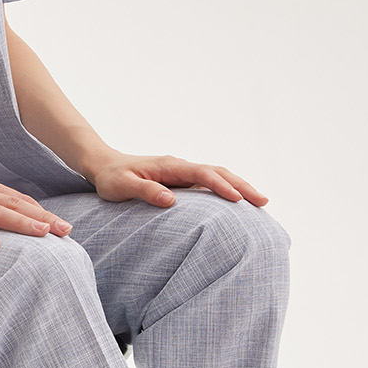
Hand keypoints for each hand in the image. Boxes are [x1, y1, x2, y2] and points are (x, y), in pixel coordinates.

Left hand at [87, 152, 268, 207]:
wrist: (104, 166)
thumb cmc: (111, 178)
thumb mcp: (122, 187)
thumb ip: (146, 191)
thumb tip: (171, 200)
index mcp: (170, 166)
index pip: (202, 174)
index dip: (221, 186)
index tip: (238, 200)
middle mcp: (180, 167)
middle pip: (218, 172)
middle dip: (242, 185)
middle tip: (264, 201)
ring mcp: (183, 173)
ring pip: (217, 176)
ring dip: (239, 186)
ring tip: (260, 202)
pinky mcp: (182, 181)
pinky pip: (209, 183)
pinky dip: (227, 189)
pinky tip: (238, 202)